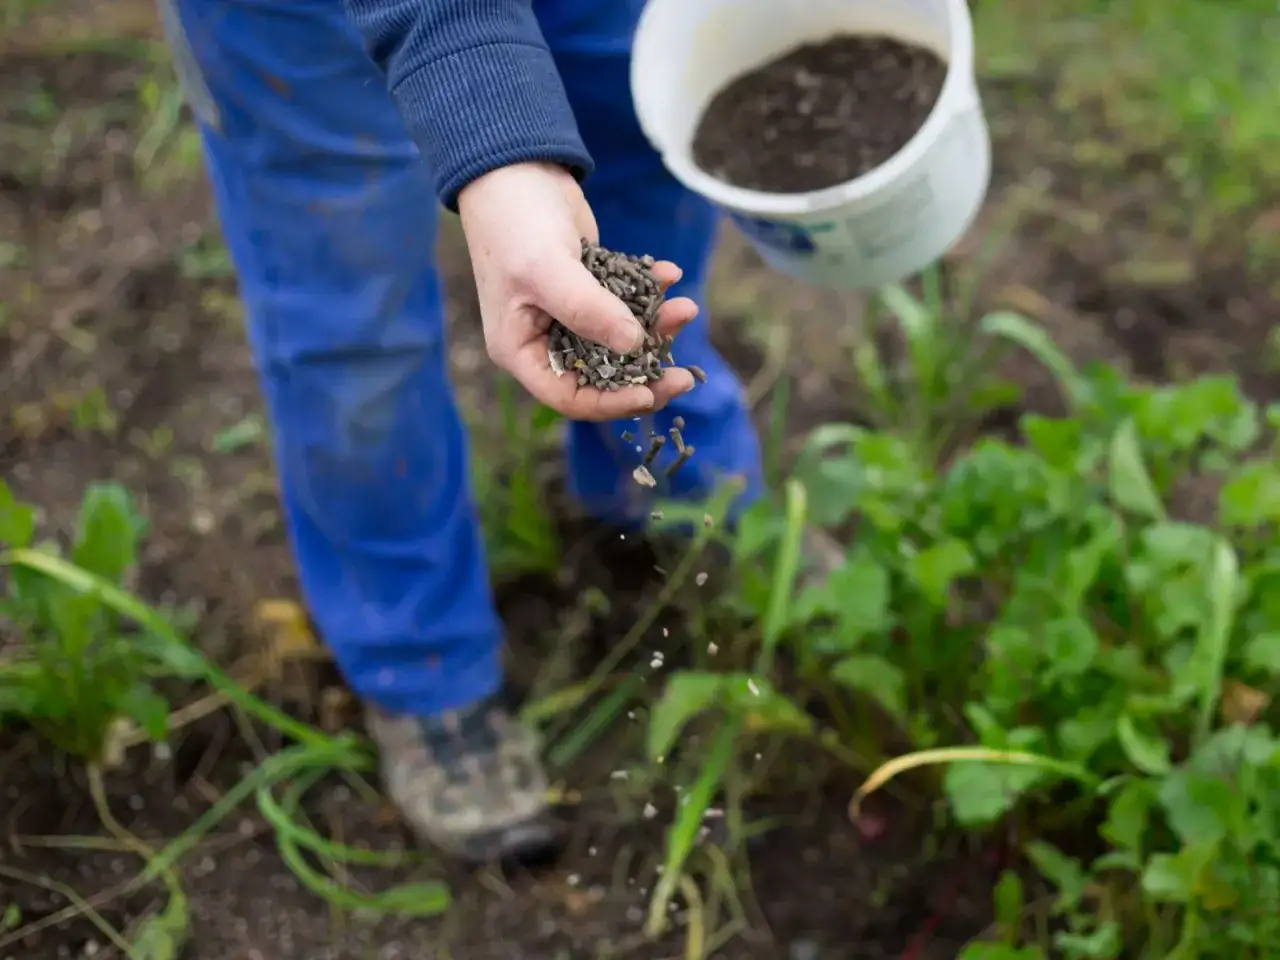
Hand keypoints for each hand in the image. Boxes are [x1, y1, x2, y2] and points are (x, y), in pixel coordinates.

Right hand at [458, 162, 697, 419]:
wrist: (515, 168)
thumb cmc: (514, 223)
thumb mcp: (548, 269)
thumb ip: (589, 310)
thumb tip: (634, 345)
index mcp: (522, 350)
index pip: (570, 396)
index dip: (612, 403)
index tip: (651, 393)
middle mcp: (547, 339)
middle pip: (603, 376)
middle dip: (646, 372)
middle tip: (687, 374)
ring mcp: (571, 313)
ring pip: (622, 339)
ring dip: (656, 327)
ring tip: (685, 306)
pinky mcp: (592, 287)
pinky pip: (628, 302)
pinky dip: (650, 292)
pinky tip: (669, 273)